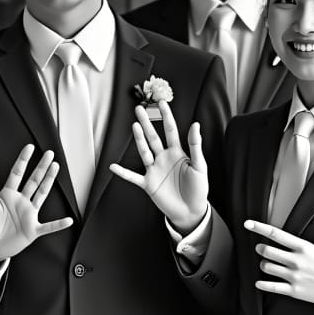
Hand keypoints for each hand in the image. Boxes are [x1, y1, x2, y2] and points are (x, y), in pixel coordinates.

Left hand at [0, 145, 73, 266]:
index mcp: (7, 194)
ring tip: (56, 167)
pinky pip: (48, 227)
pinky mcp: (32, 230)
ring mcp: (28, 215)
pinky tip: (68, 220)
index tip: (29, 147)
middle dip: (41, 167)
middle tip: (49, 153)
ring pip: (41, 195)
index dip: (23, 160)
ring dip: (48, 182)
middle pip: (33, 180)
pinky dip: (58, 224)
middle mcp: (20, 202)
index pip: (17, 173)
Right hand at [109, 101, 208, 231]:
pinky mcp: (148, 183)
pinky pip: (133, 177)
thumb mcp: (200, 166)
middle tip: (139, 109)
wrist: (191, 211)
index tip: (161, 103)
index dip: (166, 116)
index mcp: (177, 153)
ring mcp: (154, 170)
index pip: (171, 130)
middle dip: (146, 123)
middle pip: (153, 137)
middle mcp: (163, 158)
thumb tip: (195, 125)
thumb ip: (195, 146)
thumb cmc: (198, 189)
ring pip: (144, 152)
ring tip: (134, 127)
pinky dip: (123, 173)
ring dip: (139, 140)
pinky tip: (113, 167)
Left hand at [244, 219, 313, 307]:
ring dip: (263, 265)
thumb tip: (275, 238)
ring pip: (266, 267)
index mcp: (303, 248)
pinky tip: (259, 283)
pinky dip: (262, 284)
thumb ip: (295, 245)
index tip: (248, 224)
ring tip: (268, 265)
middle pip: (266, 251)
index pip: (276, 234)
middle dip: (260, 249)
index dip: (260, 228)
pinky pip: (271, 286)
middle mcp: (297, 261)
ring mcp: (295, 276)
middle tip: (261, 249)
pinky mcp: (294, 290)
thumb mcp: (313, 250)